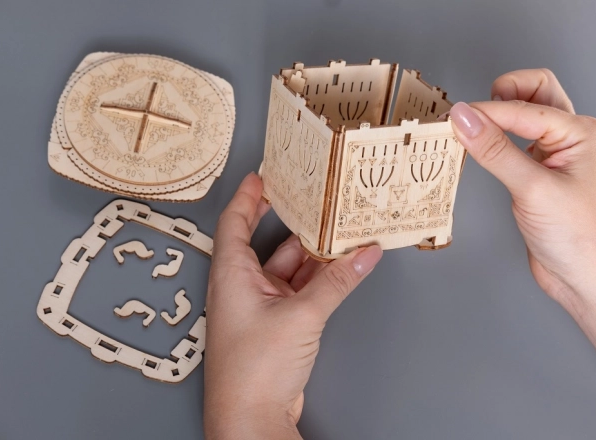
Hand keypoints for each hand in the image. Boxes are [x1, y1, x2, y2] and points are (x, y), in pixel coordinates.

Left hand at [203, 173, 382, 439]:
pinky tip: (340, 267)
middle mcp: (242, 287)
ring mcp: (260, 307)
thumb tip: (363, 254)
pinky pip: (298, 291)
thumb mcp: (300, 316)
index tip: (262, 176)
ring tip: (339, 230)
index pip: (234, 223)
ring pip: (288, 268)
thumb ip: (335, 282)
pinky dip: (318, 280)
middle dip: (290, 222)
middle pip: (266, 243)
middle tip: (312, 198)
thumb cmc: (254, 369)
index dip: (247, 197)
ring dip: (312, 254)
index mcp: (231, 275)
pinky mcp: (277, 325)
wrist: (252, 417)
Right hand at [449, 69, 595, 311]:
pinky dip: (493, 141)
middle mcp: (569, 138)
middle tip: (469, 112)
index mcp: (579, 132)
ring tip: (467, 128)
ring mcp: (554, 156)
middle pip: (533, 93)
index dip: (485, 112)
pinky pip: (514, 144)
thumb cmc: (581, 237)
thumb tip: (465, 118)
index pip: (522, 108)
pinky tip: (477, 150)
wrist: (590, 278)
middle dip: (500, 94)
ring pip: (523, 116)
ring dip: (497, 116)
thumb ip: (495, 151)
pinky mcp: (538, 175)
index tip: (452, 120)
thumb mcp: (532, 188)